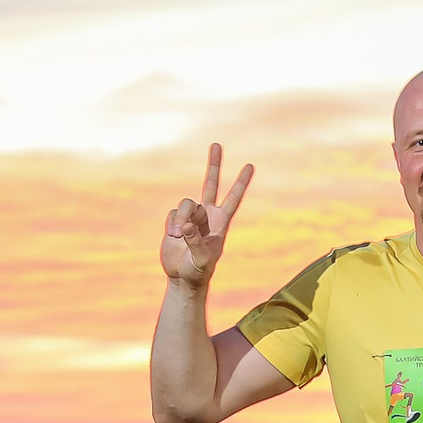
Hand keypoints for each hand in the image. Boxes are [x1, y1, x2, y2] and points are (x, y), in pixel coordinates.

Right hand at [160, 143, 253, 288]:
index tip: (250, 166)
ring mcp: (191, 217)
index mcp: (221, 223)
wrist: (183, 277)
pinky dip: (171, 224)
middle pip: (210, 184)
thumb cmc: (198, 271)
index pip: (233, 198)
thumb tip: (187, 225)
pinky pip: (172, 214)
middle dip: (214, 165)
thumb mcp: (201, 260)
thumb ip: (195, 241)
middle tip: (217, 144)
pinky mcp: (176, 221)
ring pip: (185, 204)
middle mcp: (207, 215)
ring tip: (178, 236)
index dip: (241, 183)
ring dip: (181, 219)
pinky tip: (173, 237)